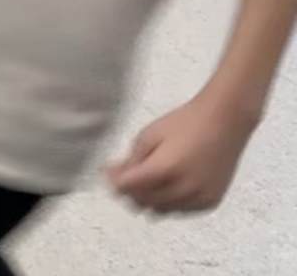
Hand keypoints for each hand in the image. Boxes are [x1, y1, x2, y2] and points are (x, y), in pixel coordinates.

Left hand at [107, 90, 257, 213]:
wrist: (225, 121)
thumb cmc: (185, 123)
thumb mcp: (150, 135)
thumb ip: (132, 160)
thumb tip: (115, 178)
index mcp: (166, 168)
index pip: (130, 187)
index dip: (114, 182)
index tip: (107, 171)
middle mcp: (185, 188)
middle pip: (144, 202)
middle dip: (128, 191)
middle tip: (122, 175)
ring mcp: (200, 198)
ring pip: (162, 210)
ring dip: (147, 199)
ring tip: (142, 179)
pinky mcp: (211, 202)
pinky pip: (181, 210)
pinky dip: (168, 203)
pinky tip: (163, 187)